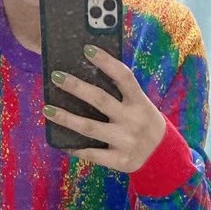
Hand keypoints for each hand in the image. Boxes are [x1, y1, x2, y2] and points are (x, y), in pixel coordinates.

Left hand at [45, 46, 166, 172]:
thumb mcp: (141, 105)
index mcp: (140, 102)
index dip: (106, 62)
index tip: (87, 49)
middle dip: (76, 87)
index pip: (123, 77)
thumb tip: (88, 75)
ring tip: (47, 109)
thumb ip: (122, 94)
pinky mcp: (120, 160)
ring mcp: (126, 141)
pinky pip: (93, 154)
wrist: (163, 156)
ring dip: (66, 118)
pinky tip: (61, 142)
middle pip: (100, 100)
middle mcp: (133, 120)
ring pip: (90, 128)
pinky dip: (75, 148)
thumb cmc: (144, 123)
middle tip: (56, 76)